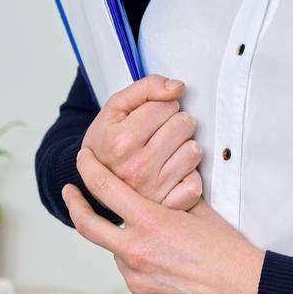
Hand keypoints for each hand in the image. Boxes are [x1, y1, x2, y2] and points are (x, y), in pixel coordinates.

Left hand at [63, 146, 264, 293]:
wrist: (244, 292)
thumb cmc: (227, 249)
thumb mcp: (199, 211)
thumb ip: (170, 199)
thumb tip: (158, 186)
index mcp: (150, 223)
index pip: (106, 190)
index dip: (88, 171)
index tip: (81, 161)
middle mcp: (135, 252)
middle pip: (89, 226)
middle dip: (75, 206)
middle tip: (69, 193)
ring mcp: (136, 281)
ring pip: (120, 256)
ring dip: (131, 247)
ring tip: (168, 250)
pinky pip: (136, 281)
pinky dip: (146, 272)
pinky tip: (173, 273)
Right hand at [83, 74, 203, 210]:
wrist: (96, 180)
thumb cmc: (108, 142)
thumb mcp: (116, 108)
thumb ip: (146, 88)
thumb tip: (178, 87)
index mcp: (121, 142)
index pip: (166, 105)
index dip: (161, 105)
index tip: (150, 116)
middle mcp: (137, 168)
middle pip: (184, 124)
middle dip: (175, 122)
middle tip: (160, 132)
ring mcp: (153, 190)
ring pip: (194, 150)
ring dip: (184, 146)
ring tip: (166, 150)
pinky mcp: (167, 206)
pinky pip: (196, 182)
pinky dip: (189, 174)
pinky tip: (173, 171)